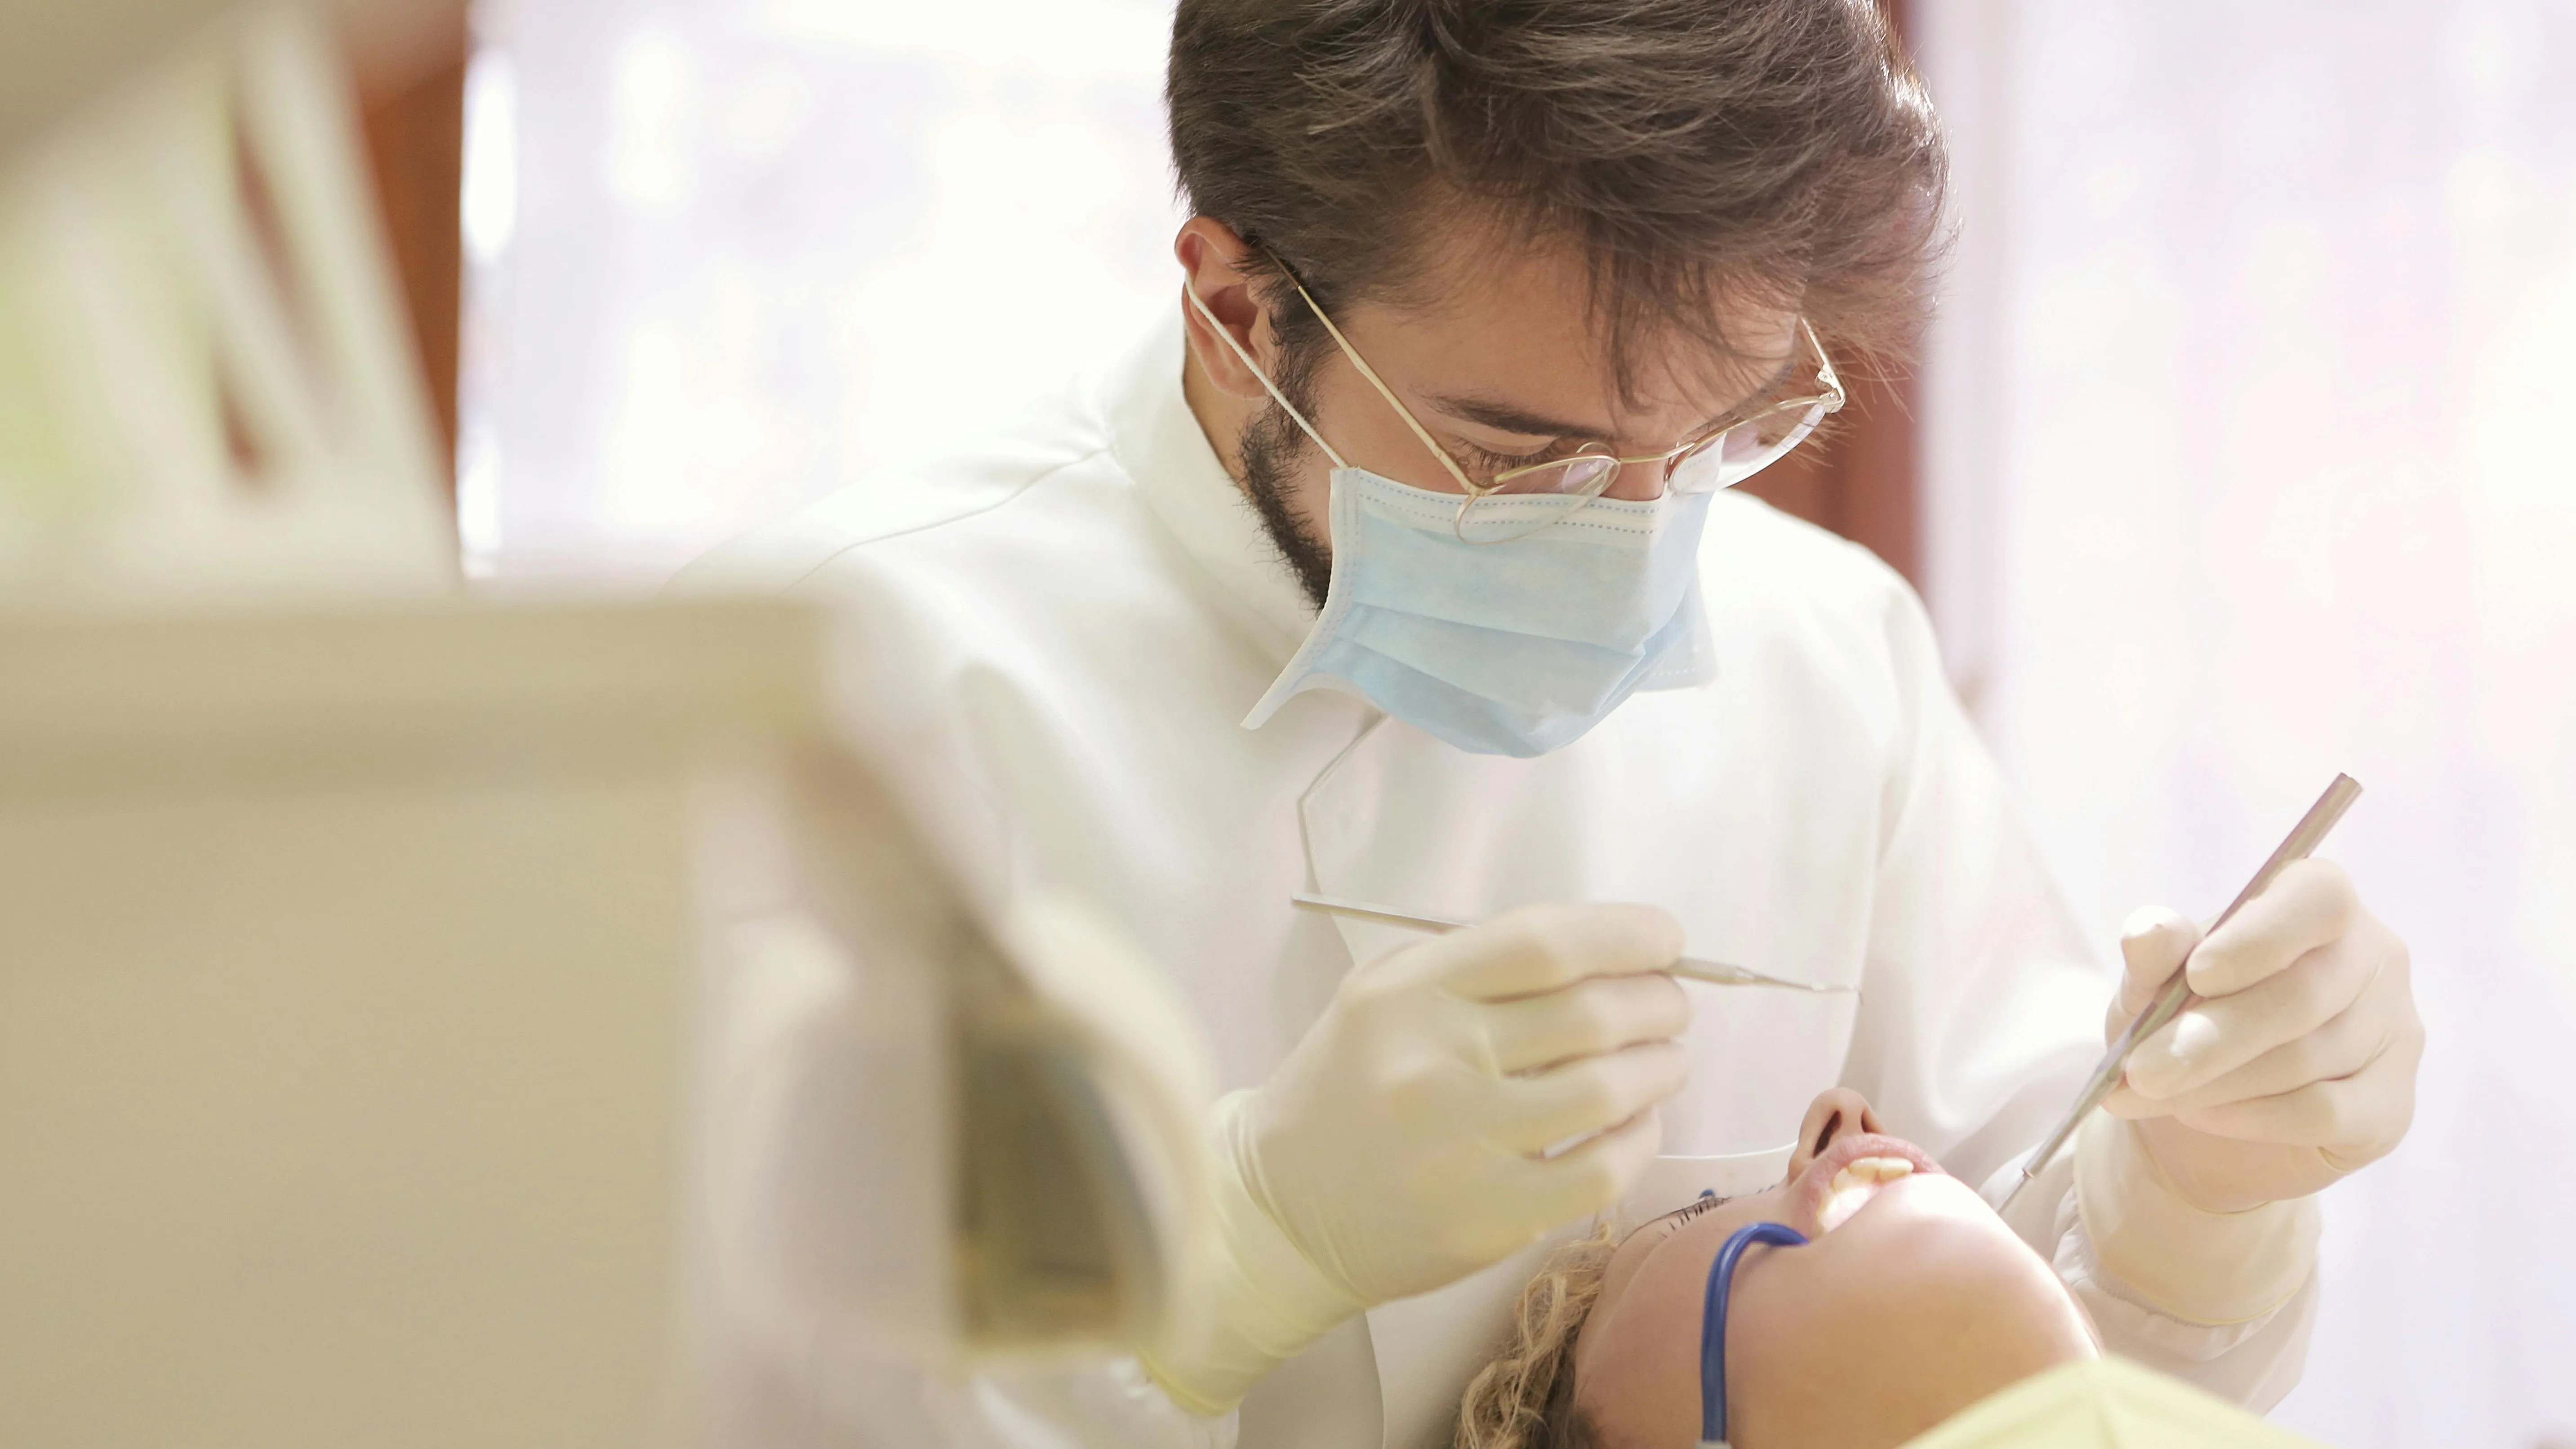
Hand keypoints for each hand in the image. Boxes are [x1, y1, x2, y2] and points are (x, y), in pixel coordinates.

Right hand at [1141, 902, 1689, 1411]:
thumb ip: (1478, 968)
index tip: (1666, 939)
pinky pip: (1602, 1169)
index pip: (1544, 943)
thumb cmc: (1347, 1087)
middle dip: (1658, 1001)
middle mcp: (1435, 1062)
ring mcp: (1463, 1145)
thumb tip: (1607, 955)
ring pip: (1608, 1089)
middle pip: (1591, 1014)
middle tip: (1670, 1005)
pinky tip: (1637, 1121)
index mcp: (1409, 994)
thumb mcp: (1383, 998)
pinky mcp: (1489, 1218)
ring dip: (1661, 1065)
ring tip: (1665, 1059)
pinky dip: (1641, 1138)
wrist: (1280, 1208)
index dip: (1626, 934)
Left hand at [2101, 859, 2423, 1211]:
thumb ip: (2153, 957)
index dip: (2261, 937)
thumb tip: (2148, 933)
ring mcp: (2396, 1033)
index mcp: (2320, 903)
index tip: (2196, 974)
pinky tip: (2202, 1114)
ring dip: (2215, 1082)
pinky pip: (2324, 1113)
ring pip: (2306, 1060)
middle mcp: (2375, 960)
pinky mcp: (2391, 1107)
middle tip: (2139, 1071)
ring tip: (2151, 1092)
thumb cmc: (2178, 1022)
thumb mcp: (2149, 986)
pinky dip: (2251, 1117)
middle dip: (2210, 1038)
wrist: (2196, 1113)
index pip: (2320, 899)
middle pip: (2303, 995)